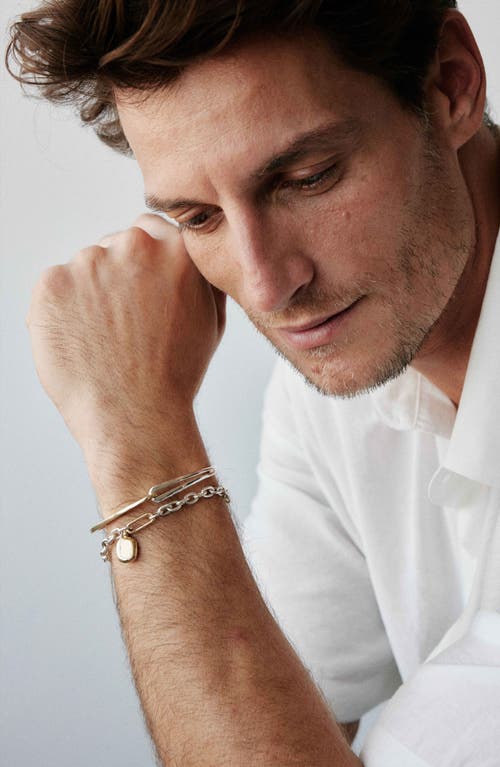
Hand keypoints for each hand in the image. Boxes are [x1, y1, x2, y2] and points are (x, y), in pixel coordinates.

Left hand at [26, 214, 225, 465]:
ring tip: (103, 340)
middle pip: (115, 246)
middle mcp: (134, 246)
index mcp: (177, 250)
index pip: (151, 230)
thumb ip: (201, 278)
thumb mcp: (212, 320)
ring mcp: (89, 263)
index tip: (141, 287)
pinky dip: (62, 311)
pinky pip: (54, 289)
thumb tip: (192, 258)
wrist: (136, 416)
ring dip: (89, 294)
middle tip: (124, 323)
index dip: (144, 262)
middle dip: (116, 276)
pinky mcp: (52, 284)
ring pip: (84, 270)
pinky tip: (81, 343)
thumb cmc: (174, 377)